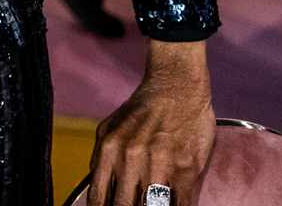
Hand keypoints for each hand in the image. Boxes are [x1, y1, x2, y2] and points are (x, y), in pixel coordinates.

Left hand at [89, 41, 213, 205]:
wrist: (177, 86)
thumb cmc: (142, 109)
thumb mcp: (110, 128)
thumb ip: (100, 158)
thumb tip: (94, 188)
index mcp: (110, 149)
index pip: (100, 197)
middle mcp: (133, 158)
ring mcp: (161, 165)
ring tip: (149, 205)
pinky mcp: (187, 169)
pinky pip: (181, 205)